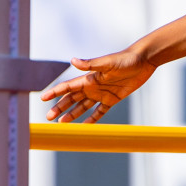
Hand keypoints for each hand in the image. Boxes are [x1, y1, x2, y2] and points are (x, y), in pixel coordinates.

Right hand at [40, 50, 154, 123]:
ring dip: (72, 114)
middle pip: (72, 99)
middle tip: (48, 117)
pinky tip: (84, 126)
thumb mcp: (108, 63)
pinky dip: (92, 118)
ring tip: (61, 123)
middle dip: (60, 107)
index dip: (55, 92)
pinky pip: (100, 111)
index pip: (68, 86)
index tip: (42, 98)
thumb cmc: (125, 59)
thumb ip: (90, 65)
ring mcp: (102, 93)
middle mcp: (93, 86)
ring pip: (83, 106)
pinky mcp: (113, 98)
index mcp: (89, 78)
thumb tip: (73, 60)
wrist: (143, 61)